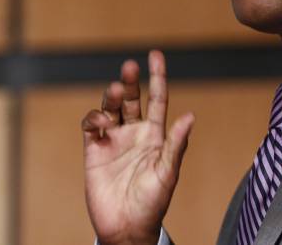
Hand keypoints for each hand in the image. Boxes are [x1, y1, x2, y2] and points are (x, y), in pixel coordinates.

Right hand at [82, 50, 194, 244]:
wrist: (126, 227)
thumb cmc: (153, 203)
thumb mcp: (168, 172)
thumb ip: (176, 144)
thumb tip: (190, 117)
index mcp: (156, 136)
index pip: (157, 100)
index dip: (157, 77)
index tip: (155, 55)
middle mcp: (135, 134)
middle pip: (132, 99)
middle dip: (130, 81)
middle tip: (129, 67)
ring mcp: (114, 140)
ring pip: (111, 108)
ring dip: (112, 96)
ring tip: (116, 92)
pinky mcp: (94, 150)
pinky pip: (92, 126)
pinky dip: (94, 118)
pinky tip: (100, 121)